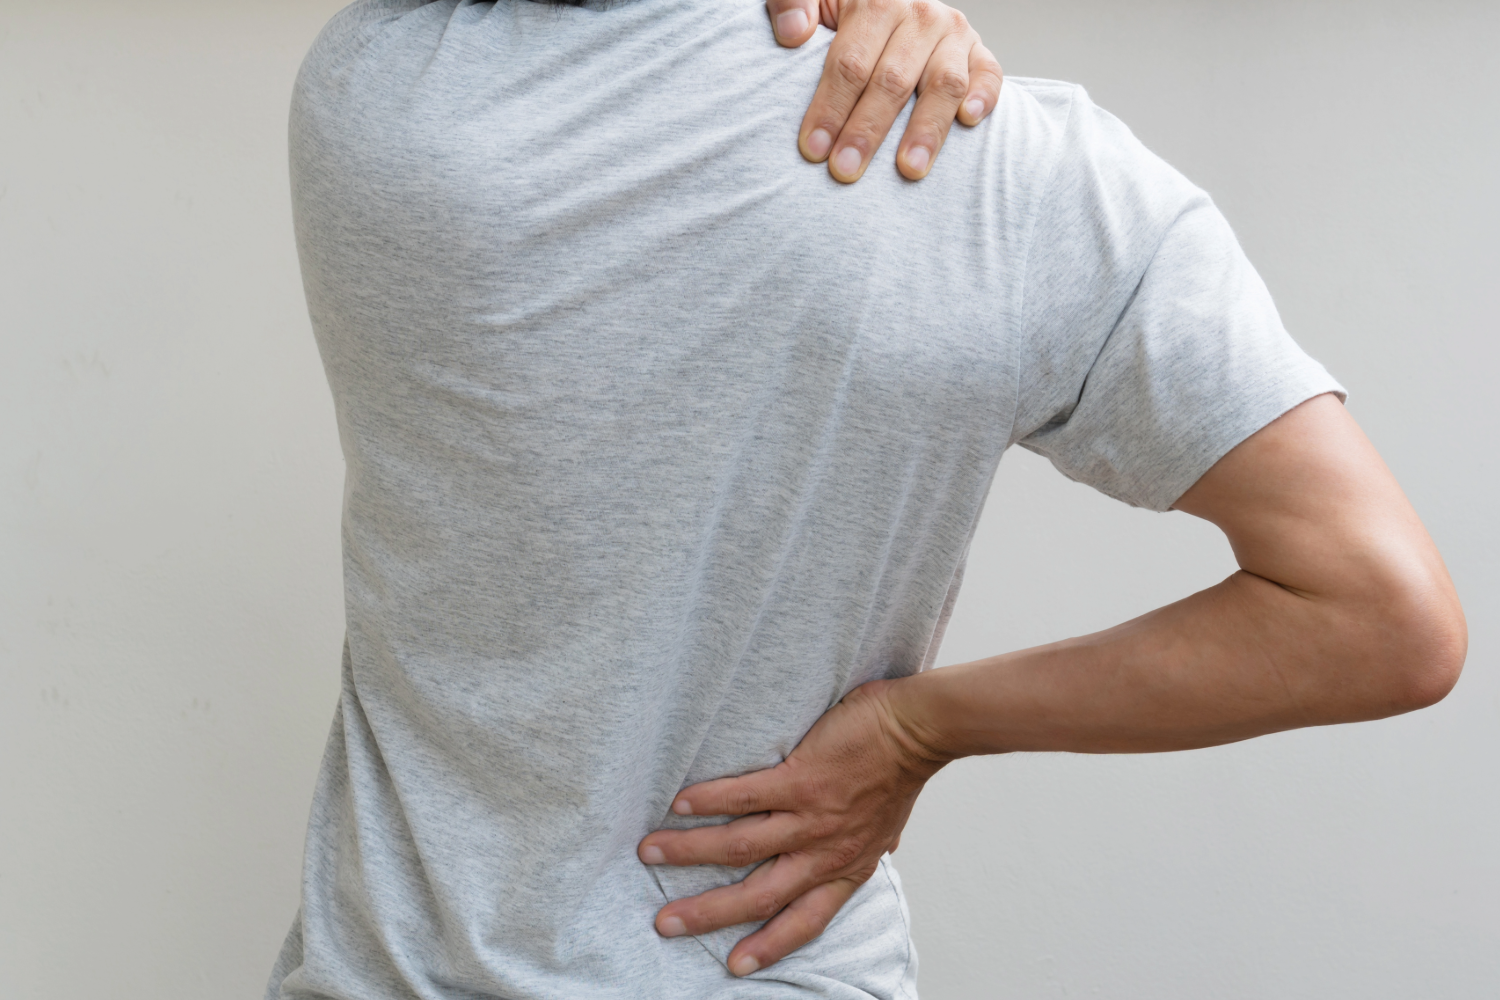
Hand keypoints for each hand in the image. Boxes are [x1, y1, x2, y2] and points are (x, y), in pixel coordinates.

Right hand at [638, 679, 948, 975]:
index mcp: (846, 869)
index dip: (768, 945)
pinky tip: (679, 803)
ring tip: (651, 851)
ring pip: (740, 846)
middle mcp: (825, 852)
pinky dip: (709, 801)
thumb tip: (862, 858)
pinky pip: (744, 796)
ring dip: (690, 851)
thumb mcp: (883, 830)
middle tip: (665, 923)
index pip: (804, 921)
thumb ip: (860, 849)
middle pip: (758, 895)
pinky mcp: (800, 779)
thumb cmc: (899, 774)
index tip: (734, 965)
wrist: (918, 729)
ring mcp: (811, 817)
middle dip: (708, 912)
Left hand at [769, 0, 1002, 181]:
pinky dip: (983, 96)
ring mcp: (953, 35)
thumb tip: (793, 34)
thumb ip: (791, 2)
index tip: (813, 149)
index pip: (850, 63)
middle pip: (892, 80)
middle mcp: (920, 15)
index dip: (830, 107)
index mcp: (876, 2)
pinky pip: (989, 74)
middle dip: (867, 130)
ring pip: (942, 84)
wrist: (889, 10)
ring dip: (925, 129)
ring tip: (909, 170)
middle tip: (846, 171)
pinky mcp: (979, 53)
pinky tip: (968, 123)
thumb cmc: (842, 17)